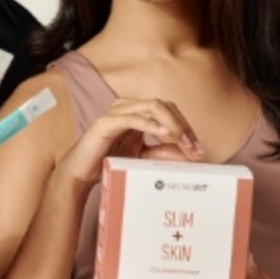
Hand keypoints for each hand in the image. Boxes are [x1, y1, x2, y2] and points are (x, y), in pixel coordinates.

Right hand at [56, 97, 202, 186]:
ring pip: (152, 107)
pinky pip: (133, 118)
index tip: (197, 148)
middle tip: (194, 148)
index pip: (169, 111)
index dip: (186, 127)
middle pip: (164, 106)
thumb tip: (189, 154)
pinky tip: (164, 135)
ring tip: (183, 143)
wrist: (82, 172)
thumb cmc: (109, 161)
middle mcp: (128, 107)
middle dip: (182, 126)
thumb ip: (163, 153)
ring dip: (172, 125)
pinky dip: (151, 125)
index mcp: (137, 112)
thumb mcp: (143, 158)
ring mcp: (117, 112)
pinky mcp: (106, 122)